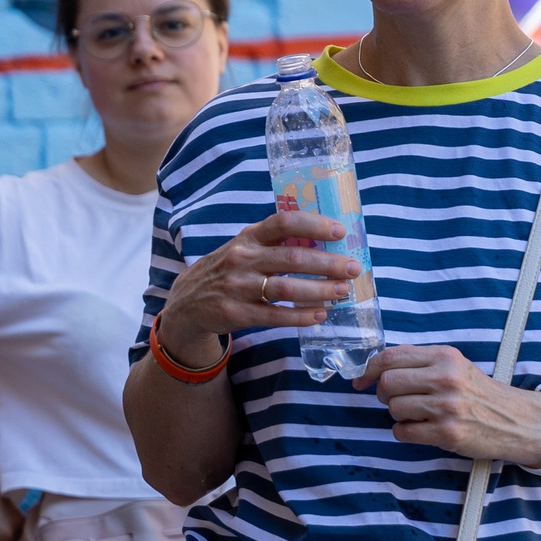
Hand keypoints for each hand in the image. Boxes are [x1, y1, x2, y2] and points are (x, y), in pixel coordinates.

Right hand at [153, 209, 360, 368]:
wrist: (187, 303)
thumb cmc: (228, 271)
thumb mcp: (244, 248)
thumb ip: (275, 243)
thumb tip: (326, 243)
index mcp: (249, 236)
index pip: (283, 222)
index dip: (313, 225)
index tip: (339, 232)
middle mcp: (243, 258)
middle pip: (292, 259)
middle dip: (327, 264)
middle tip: (353, 268)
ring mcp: (238, 286)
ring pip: (286, 289)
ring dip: (319, 291)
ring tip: (342, 292)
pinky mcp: (236, 313)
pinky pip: (275, 316)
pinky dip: (300, 317)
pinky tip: (319, 315)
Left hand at [356, 345, 540, 464]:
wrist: (515, 420)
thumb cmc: (478, 393)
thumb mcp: (454, 366)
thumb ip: (420, 362)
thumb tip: (375, 369)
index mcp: (444, 356)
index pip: (391, 356)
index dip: (369, 370)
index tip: (361, 381)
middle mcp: (445, 378)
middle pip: (387, 383)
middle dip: (384, 395)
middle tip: (396, 400)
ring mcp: (447, 406)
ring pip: (393, 409)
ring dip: (398, 415)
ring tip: (417, 415)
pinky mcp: (447, 433)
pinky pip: (403, 432)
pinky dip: (405, 432)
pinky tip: (422, 429)